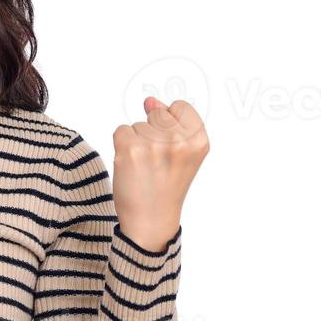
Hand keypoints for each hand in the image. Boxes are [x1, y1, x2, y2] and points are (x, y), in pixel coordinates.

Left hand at [111, 97, 209, 251]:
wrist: (151, 220)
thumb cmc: (166, 186)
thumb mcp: (182, 154)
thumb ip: (171, 123)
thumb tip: (149, 101)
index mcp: (199, 141)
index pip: (180, 107)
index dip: (171, 124)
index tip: (170, 148)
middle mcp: (179, 141)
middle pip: (157, 114)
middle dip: (153, 133)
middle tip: (157, 161)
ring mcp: (154, 144)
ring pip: (138, 124)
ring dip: (137, 142)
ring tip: (146, 167)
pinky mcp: (130, 149)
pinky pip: (121, 130)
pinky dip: (122, 146)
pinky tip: (131, 165)